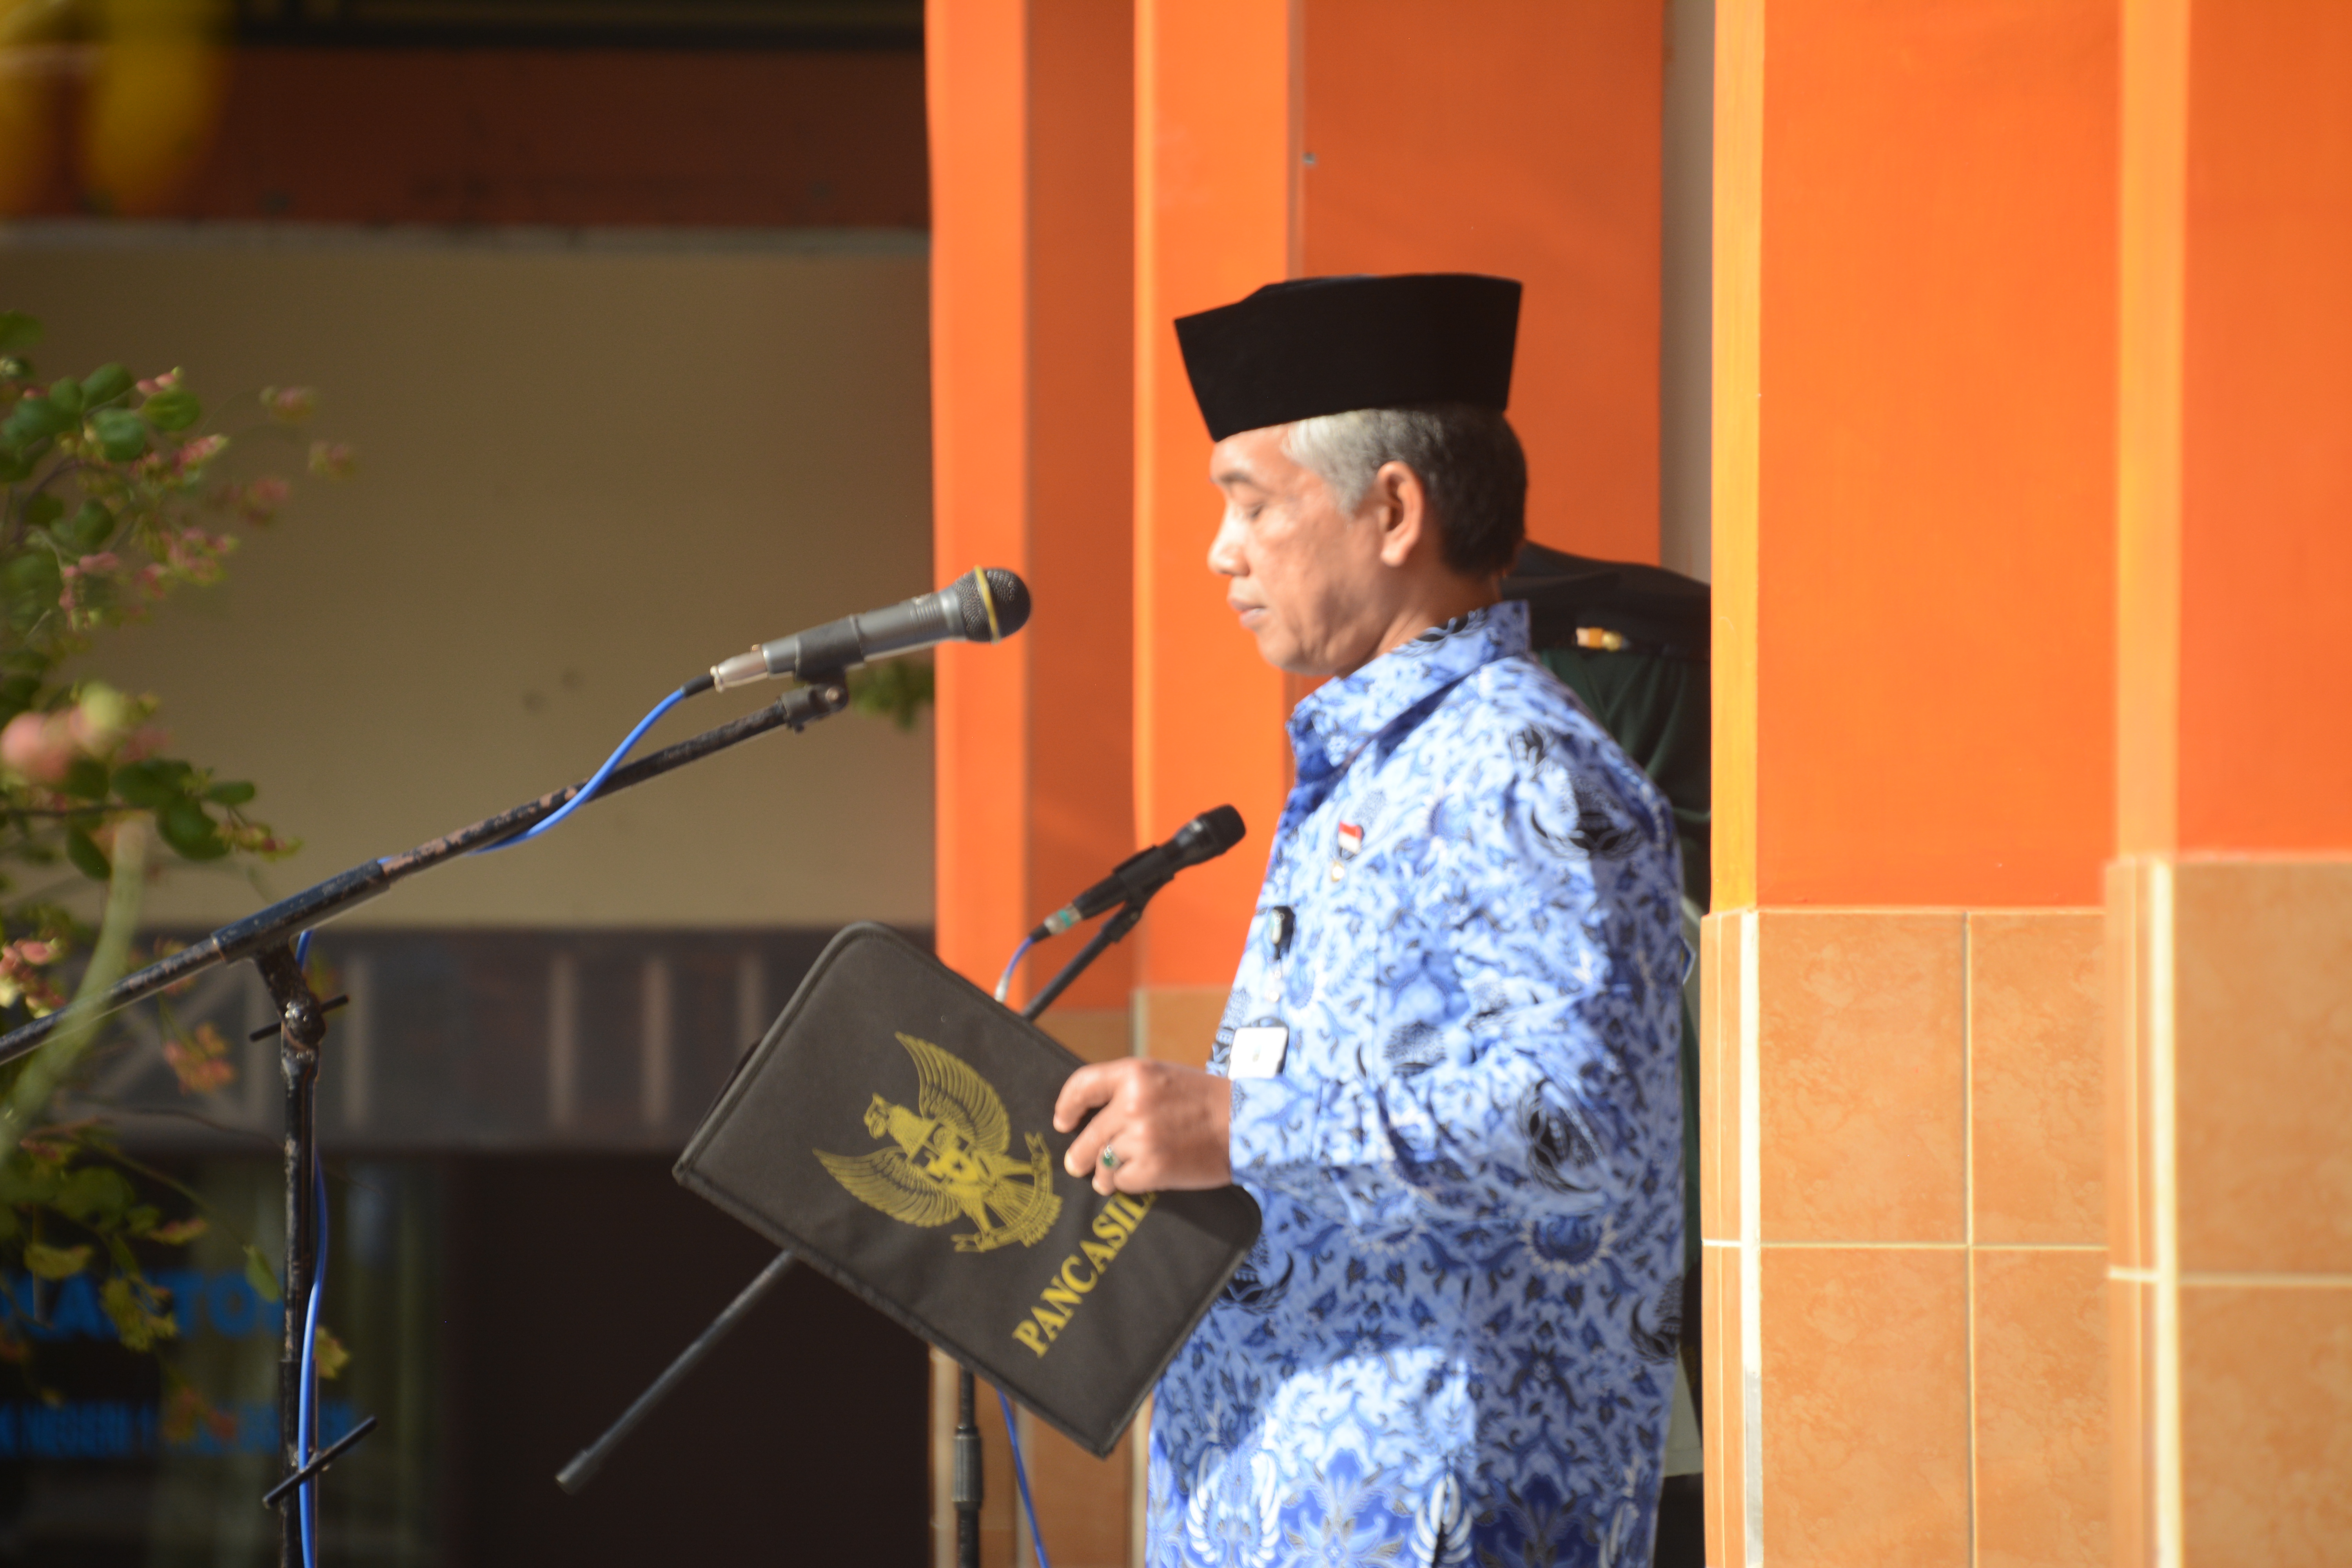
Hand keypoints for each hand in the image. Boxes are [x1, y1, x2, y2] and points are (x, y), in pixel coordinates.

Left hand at [1054, 1058, 1232, 1196]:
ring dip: (1104, 1174)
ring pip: (1102, 1163)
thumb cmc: (1206, 1099)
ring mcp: (1141, 1138)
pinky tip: (1141, 1178)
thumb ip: (1127, 1089)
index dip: (1066, 1106)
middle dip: (1078, 1156)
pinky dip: (1128, 1183)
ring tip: (1108, 1178)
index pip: (1082, 1086)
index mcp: (1135, 1074)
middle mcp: (1133, 1103)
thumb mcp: (1163, 1077)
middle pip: (1087, 1136)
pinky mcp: (1153, 1168)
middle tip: (1076, 1164)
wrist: (1247, 1123)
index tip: (1062, 1122)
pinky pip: (1122, 1182)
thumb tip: (1089, 1116)